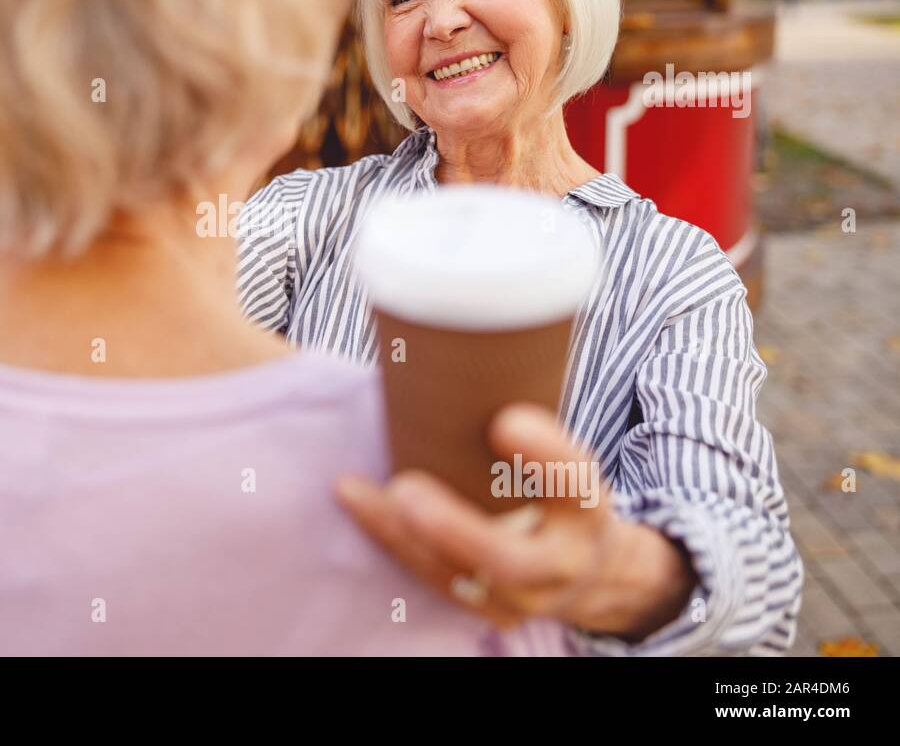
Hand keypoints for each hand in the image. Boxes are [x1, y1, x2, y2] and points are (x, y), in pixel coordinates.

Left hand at [336, 403, 696, 640]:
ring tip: (356, 490)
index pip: (574, 482)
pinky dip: (392, 541)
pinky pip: (435, 582)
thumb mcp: (565, 453)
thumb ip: (523, 412)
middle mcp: (562, 561)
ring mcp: (523, 598)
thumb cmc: (557, 490)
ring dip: (402, 535)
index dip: (545, 454)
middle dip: (455, 528)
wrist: (588, 568)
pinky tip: (357, 502)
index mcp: (587, 509)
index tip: (506, 420)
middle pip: (512, 560)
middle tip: (404, 489)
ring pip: (460, 579)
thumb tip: (454, 331)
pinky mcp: (490, 611)